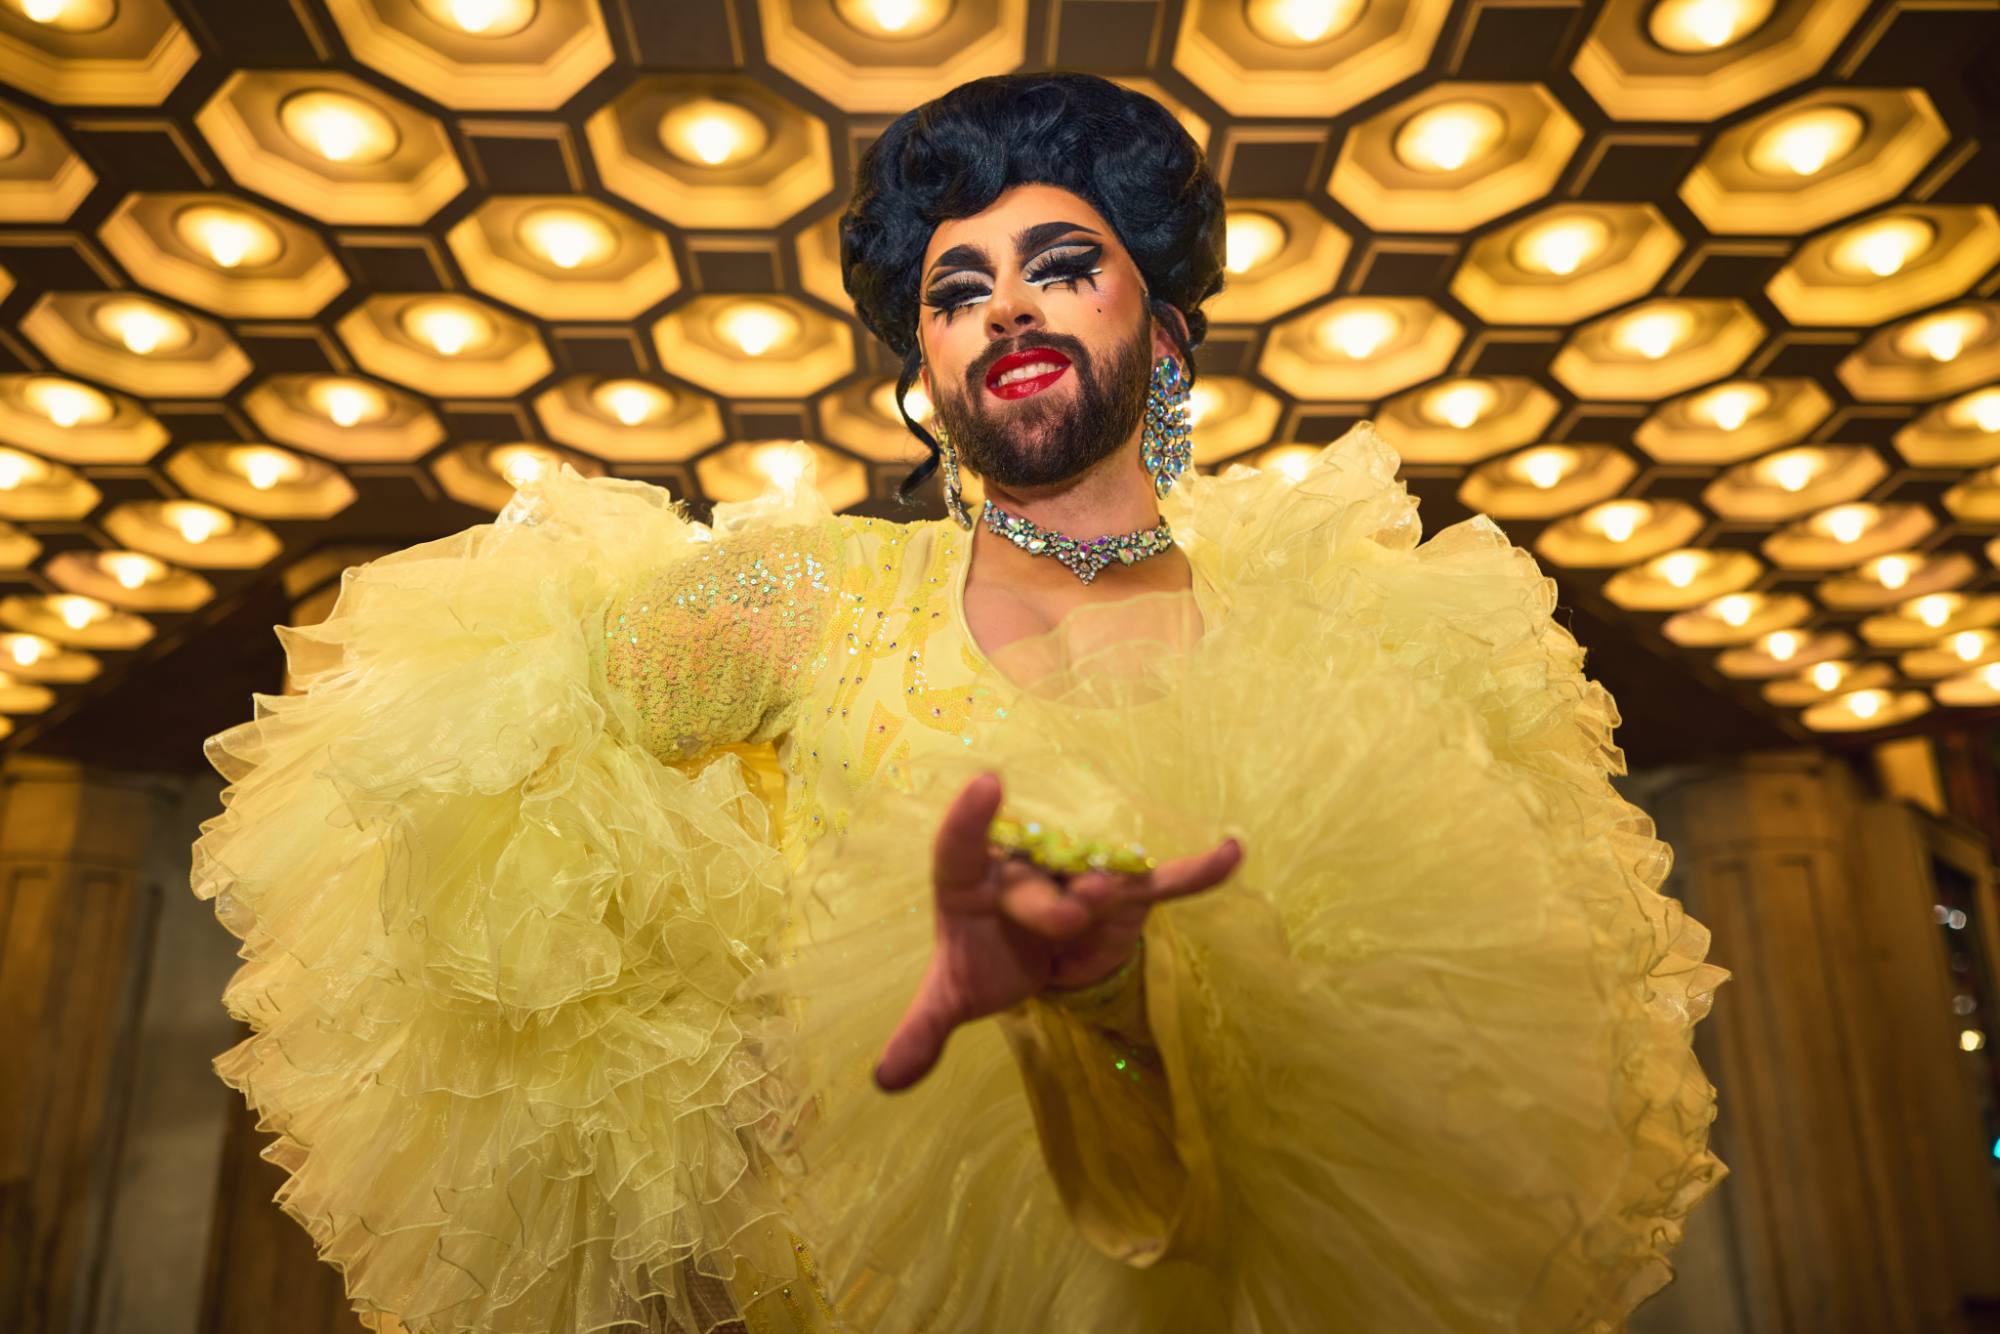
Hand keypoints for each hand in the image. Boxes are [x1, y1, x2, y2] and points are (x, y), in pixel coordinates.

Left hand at [874, 770, 1242, 1091]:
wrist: (1037, 957)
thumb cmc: (988, 960)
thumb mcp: (953, 995)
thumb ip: (922, 1030)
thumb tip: (886, 1080)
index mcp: (970, 882)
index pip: (959, 850)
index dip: (968, 821)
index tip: (985, 785)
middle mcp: (1025, 862)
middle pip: (1035, 882)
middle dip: (1048, 909)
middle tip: (1064, 921)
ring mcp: (1079, 873)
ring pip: (1095, 880)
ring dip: (1104, 897)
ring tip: (1102, 901)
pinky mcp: (1126, 893)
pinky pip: (1162, 881)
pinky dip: (1195, 872)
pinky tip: (1231, 853)